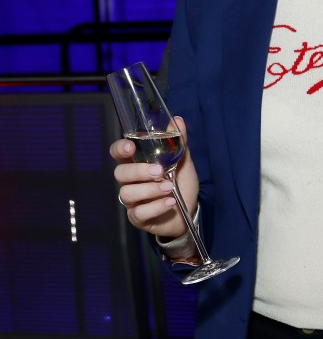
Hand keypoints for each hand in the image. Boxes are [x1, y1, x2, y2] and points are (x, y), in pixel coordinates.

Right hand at [109, 115, 199, 240]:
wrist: (189, 211)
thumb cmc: (181, 183)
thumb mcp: (182, 161)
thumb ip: (178, 142)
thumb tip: (178, 120)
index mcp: (136, 163)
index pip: (118, 153)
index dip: (119, 149)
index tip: (130, 147)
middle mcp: (129, 181)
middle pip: (120, 174)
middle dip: (138, 171)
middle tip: (159, 171)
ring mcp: (132, 201)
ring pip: (127, 193)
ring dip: (150, 190)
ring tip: (169, 188)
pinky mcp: (138, 218)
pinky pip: (139, 213)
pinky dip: (156, 207)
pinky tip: (170, 202)